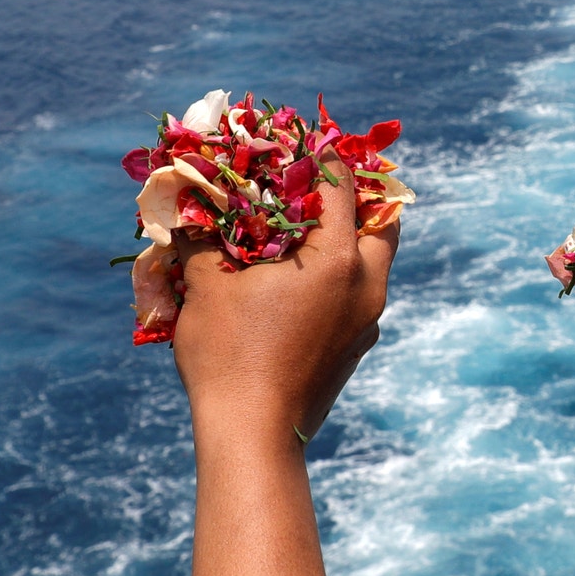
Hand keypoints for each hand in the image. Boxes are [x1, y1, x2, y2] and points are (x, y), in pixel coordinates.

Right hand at [173, 151, 398, 441]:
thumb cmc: (226, 355)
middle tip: (323, 184)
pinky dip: (342, 275)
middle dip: (358, 198)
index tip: (304, 139)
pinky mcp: (359, 345)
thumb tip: (191, 203)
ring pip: (376, 261)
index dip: (322, 157)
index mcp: (338, 258)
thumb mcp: (206, 287)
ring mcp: (369, 319)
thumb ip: (205, 236)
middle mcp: (368, 284)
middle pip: (383, 223)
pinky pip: (361, 294)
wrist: (254, 436)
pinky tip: (303, 280)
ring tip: (309, 229)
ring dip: (351, 239)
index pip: (342, 186)